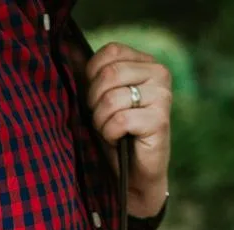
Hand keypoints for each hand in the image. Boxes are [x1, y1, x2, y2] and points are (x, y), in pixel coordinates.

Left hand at [86, 43, 172, 217]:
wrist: (134, 175)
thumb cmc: (115, 135)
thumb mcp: (101, 101)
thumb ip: (94, 78)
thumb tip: (70, 56)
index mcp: (146, 63)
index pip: (111, 51)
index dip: (92, 76)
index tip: (96, 99)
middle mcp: (159, 73)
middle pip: (109, 74)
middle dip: (95, 101)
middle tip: (102, 119)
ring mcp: (163, 96)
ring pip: (111, 99)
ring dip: (101, 122)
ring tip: (111, 131)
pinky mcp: (160, 120)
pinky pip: (119, 121)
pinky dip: (110, 135)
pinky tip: (118, 140)